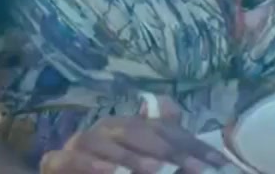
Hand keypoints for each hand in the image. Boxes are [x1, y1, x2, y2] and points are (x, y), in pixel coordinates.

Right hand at [39, 95, 234, 173]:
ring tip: (159, 170)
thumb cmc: (120, 171)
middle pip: (136, 132)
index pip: (164, 130)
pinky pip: (67, 159)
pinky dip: (89, 164)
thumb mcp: (148, 162)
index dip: (192, 147)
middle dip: (168, 151)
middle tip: (195, 169)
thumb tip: (172, 106)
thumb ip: (168, 138)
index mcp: (129, 128)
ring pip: (103, 142)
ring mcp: (77, 146)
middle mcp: (104, 131)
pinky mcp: (55, 163)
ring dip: (131, 158)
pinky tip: (112, 173)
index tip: (219, 166)